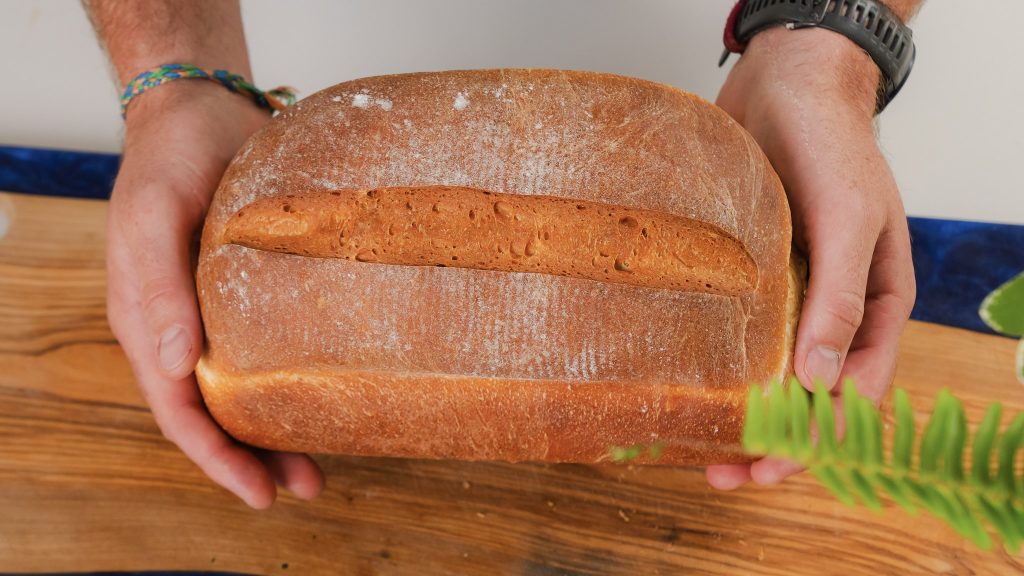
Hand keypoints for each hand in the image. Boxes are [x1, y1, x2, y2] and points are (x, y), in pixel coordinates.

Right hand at [106, 81, 323, 506]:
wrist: (204, 112)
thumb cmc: (167, 161)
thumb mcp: (152, 218)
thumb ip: (157, 289)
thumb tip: (178, 365)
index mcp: (150, 325)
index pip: (180, 410)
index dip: (215, 458)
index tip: (256, 494)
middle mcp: (187, 329)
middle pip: (219, 411)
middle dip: (257, 457)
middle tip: (309, 487)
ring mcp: (224, 312)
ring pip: (252, 386)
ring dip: (285, 426)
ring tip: (327, 462)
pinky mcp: (261, 290)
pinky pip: (279, 345)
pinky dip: (302, 374)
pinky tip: (335, 389)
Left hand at [706, 28, 916, 488]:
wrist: (788, 84)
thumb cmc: (834, 145)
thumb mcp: (850, 221)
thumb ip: (840, 299)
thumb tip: (822, 383)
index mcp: (873, 307)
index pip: (851, 395)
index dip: (814, 439)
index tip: (767, 466)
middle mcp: (828, 310)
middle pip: (804, 397)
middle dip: (768, 441)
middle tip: (719, 472)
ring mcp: (784, 295)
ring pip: (764, 372)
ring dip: (736, 412)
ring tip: (692, 442)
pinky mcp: (745, 275)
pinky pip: (730, 331)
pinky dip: (712, 364)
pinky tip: (678, 383)